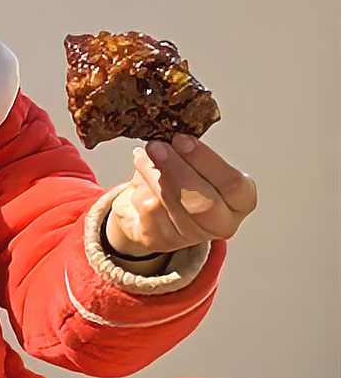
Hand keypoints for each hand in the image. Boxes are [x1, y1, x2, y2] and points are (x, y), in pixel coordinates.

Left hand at [106, 135, 257, 257]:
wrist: (154, 210)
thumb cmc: (183, 180)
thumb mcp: (194, 163)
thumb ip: (189, 152)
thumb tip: (171, 135)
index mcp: (241, 200)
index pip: (231, 183)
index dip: (206, 160)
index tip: (182, 139)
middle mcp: (222, 223)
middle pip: (202, 200)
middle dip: (176, 169)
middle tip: (156, 146)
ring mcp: (193, 237)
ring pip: (172, 207)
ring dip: (153, 177)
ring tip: (143, 156)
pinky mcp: (163, 242)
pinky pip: (149, 216)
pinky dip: (140, 195)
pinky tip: (137, 182)